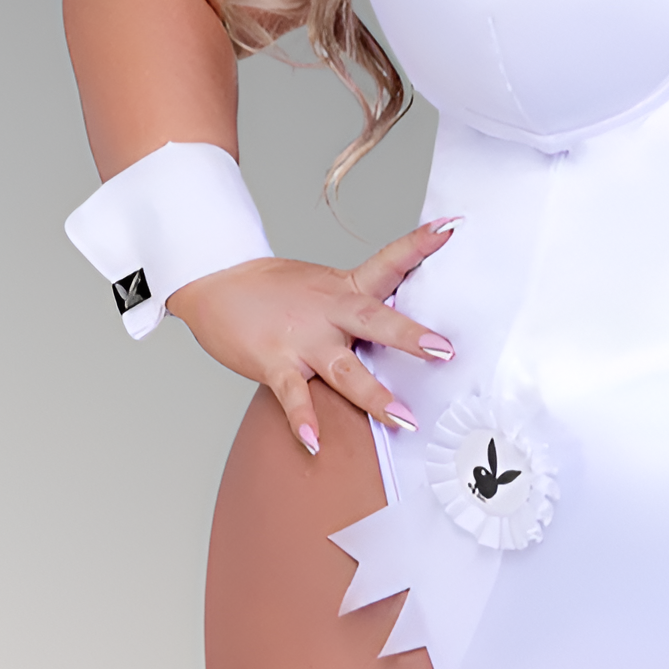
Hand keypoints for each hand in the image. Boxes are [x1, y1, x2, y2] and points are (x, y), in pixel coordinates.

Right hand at [166, 218, 459, 454]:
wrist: (216, 282)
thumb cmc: (277, 289)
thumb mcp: (325, 285)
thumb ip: (360, 303)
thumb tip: (403, 324)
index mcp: (345, 288)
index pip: (388, 261)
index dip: (419, 244)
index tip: (451, 227)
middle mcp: (328, 311)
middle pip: (375, 321)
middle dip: (411, 337)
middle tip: (445, 351)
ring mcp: (302, 339)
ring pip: (343, 368)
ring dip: (374, 394)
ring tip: (402, 418)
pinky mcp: (273, 363)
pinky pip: (292, 394)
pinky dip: (302, 419)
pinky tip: (313, 442)